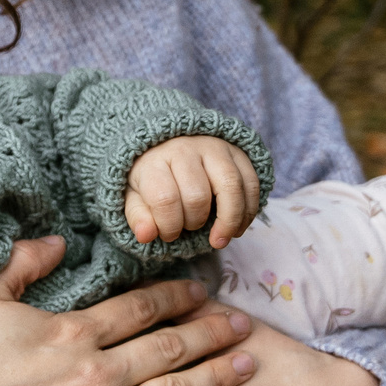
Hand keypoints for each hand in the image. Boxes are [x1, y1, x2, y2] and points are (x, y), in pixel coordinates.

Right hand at [0, 236, 259, 385]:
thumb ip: (21, 266)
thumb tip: (54, 240)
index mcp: (74, 332)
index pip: (139, 309)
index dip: (175, 298)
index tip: (202, 291)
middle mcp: (100, 374)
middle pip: (170, 350)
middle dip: (213, 336)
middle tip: (246, 328)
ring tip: (247, 374)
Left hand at [125, 136, 261, 248]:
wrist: (170, 145)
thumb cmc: (153, 178)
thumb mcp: (135, 196)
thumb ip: (138, 217)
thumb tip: (146, 235)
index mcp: (154, 161)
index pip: (164, 199)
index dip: (169, 226)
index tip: (169, 234)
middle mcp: (185, 149)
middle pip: (197, 196)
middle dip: (195, 222)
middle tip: (189, 228)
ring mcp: (214, 147)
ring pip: (230, 187)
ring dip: (229, 220)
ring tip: (219, 240)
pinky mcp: (237, 152)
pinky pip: (250, 183)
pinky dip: (248, 211)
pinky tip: (237, 228)